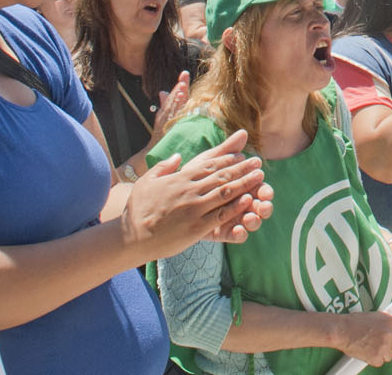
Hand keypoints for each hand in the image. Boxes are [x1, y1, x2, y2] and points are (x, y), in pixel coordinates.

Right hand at [120, 129, 271, 258]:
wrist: (131, 237)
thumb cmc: (137, 209)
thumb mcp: (147, 181)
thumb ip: (164, 166)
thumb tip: (178, 156)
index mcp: (180, 178)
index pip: (209, 165)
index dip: (228, 159)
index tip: (242, 154)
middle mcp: (190, 191)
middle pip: (222, 176)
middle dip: (242, 168)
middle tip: (258, 162)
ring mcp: (194, 209)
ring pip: (226, 192)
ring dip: (245, 183)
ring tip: (260, 177)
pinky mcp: (197, 227)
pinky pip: (221, 214)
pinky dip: (236, 206)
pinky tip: (249, 200)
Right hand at [149, 71, 192, 145]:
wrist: (153, 152)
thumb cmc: (159, 134)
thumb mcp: (161, 118)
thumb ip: (164, 104)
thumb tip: (163, 92)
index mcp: (165, 111)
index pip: (174, 95)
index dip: (180, 85)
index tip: (185, 73)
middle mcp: (165, 115)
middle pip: (174, 99)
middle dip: (179, 88)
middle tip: (184, 76)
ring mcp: (166, 123)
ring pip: (173, 108)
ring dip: (177, 98)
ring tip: (182, 87)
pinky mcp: (167, 131)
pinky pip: (173, 121)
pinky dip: (176, 113)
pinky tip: (180, 107)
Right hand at [332, 311, 391, 367]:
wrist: (341, 330)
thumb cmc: (355, 322)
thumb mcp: (377, 317)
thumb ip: (389, 325)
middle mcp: (390, 333)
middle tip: (382, 345)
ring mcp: (383, 346)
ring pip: (390, 357)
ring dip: (382, 354)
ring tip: (370, 346)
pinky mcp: (376, 356)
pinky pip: (380, 362)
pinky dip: (373, 359)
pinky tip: (366, 351)